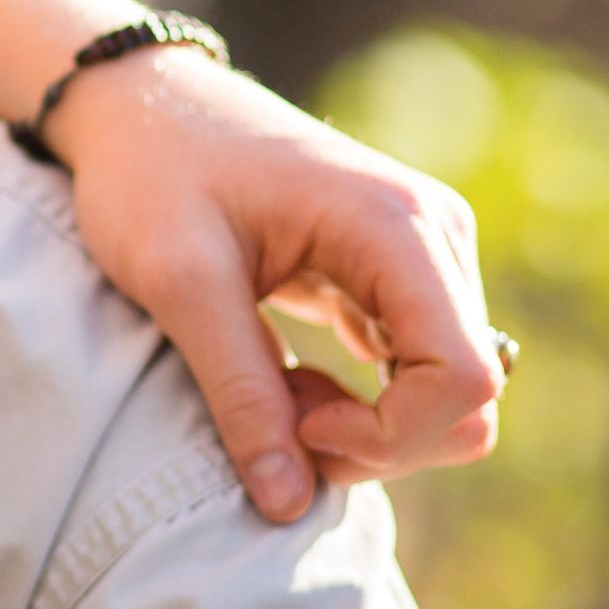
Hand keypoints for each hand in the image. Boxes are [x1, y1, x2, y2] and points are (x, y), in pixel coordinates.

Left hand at [42, 50, 504, 523]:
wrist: (138, 105)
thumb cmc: (150, 175)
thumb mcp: (178, 284)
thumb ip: (239, 393)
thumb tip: (287, 504)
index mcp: (396, 226)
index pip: (465, 378)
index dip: (389, 435)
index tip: (295, 427)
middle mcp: (435, 237)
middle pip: (470, 397)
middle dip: (378, 443)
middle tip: (271, 425)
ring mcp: (424, 257)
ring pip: (446, 394)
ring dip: (364, 426)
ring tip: (268, 395)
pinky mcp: (398, 279)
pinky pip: (416, 374)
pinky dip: (358, 405)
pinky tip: (285, 386)